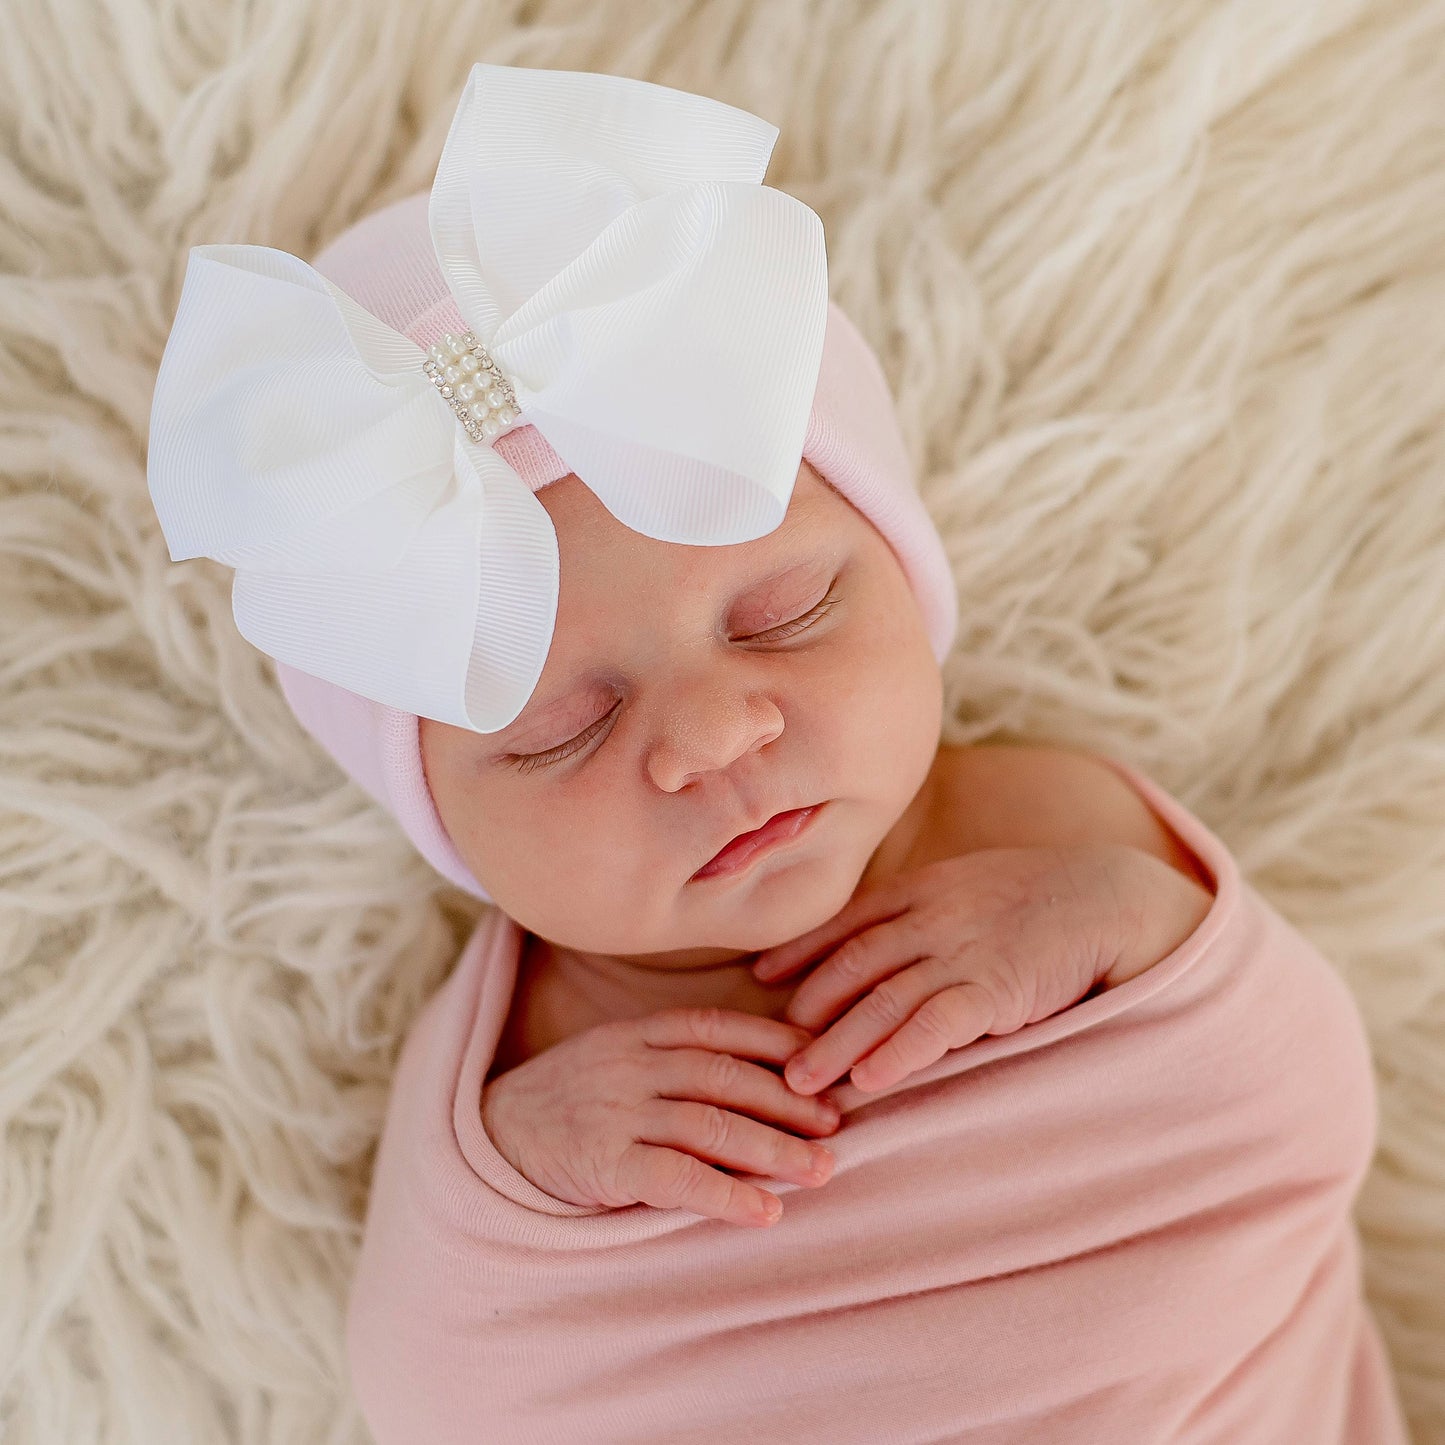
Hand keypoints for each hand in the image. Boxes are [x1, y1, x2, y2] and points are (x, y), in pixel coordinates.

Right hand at [481, 1007, 844, 1228]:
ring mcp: (616, 1111)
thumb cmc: (570, 1101)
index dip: (778, 1043)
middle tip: (837, 1125)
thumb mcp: (617, 1059)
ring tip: (820, 1171)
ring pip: (710, 1124)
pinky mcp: (603, 1162)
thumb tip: (761, 1075)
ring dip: (772, 1148)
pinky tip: (765, 1212)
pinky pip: (675, 1177)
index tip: (824, 1063)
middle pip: (726, 1076)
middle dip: (789, 1100)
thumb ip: (674, 1058)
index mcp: (639, 1032)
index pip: (721, 1027)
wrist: (488, 1138)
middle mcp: (633, 1064)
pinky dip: (726, 1194)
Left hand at [753, 844, 1210, 1096]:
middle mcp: (932, 917)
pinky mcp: (997, 987)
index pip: (848, 922)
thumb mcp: (970, 885)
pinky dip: (900, 1051)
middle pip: (854, 965)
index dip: (802, 949)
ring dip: (838, 1042)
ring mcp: (962, 952)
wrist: (1111, 898)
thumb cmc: (1039, 897)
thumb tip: (882, 943)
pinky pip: (936, 1023)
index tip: (763, 974)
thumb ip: (925, 909)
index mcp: (923, 889)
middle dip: (809, 1007)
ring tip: (801, 1081)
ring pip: (884, 1000)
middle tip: (767, 1047)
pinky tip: (871, 1079)